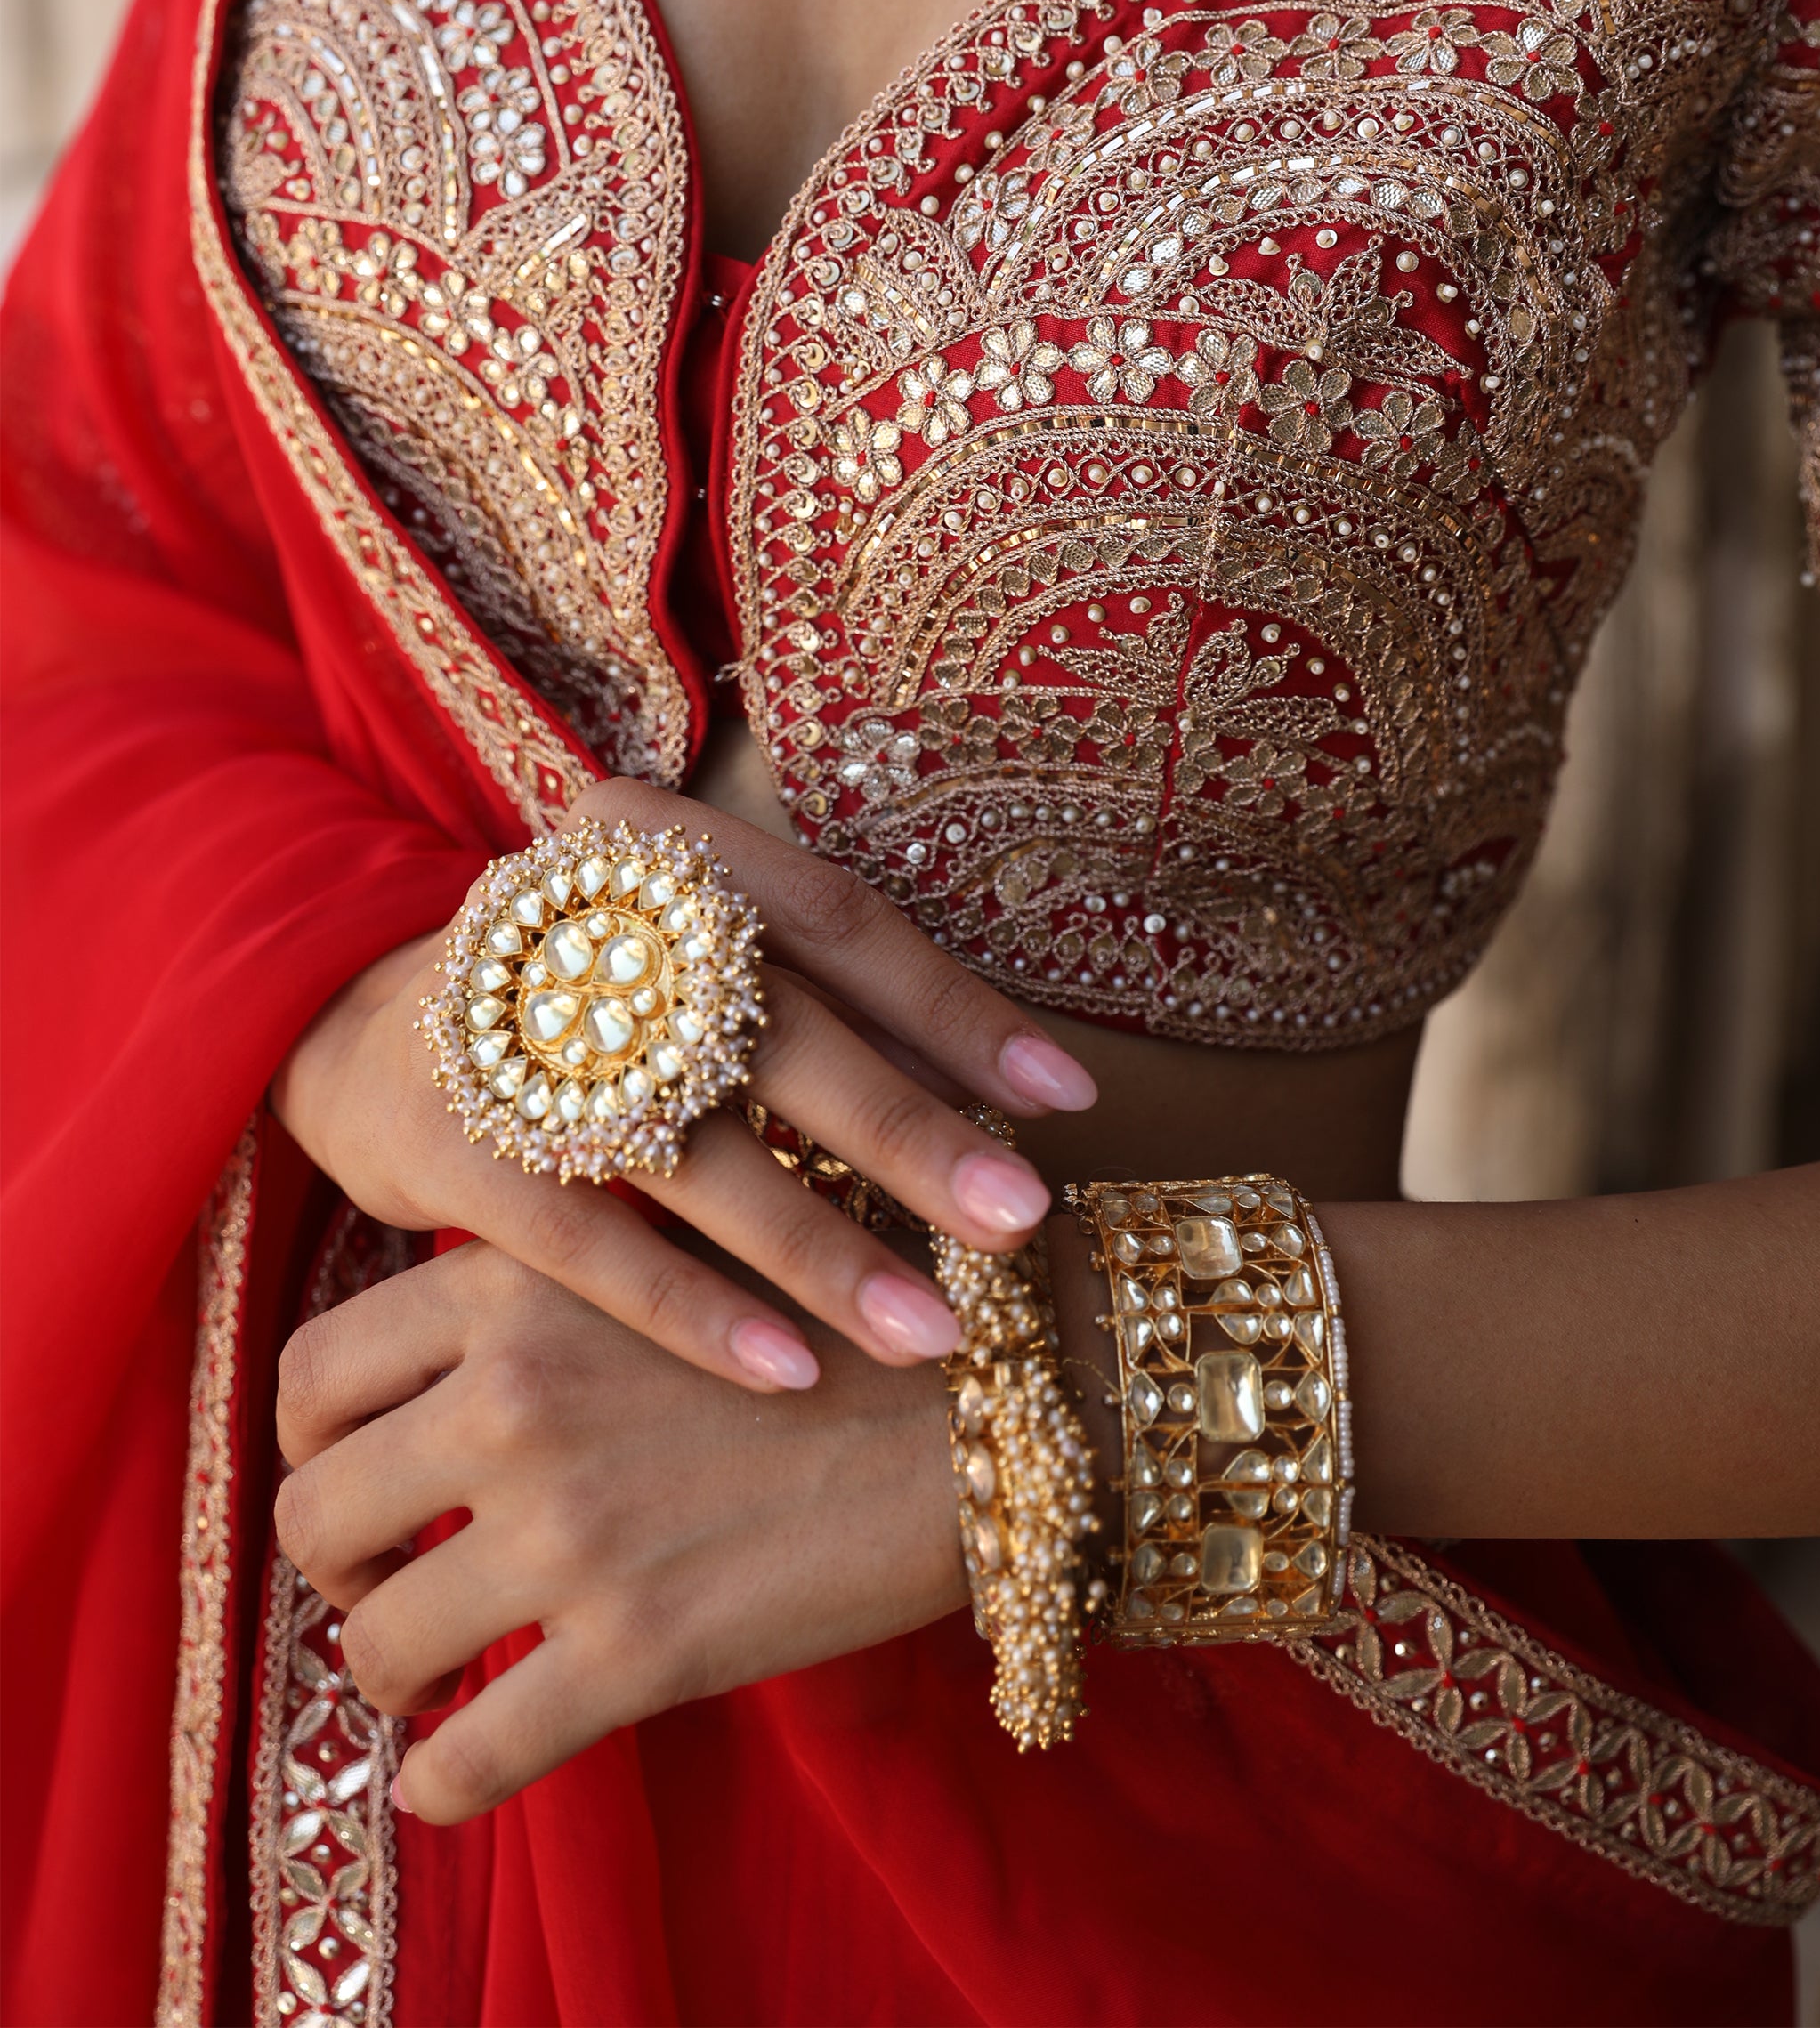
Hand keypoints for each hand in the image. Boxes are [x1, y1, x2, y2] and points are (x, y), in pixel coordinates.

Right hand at [271, 777, 1094, 1393]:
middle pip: (773, 1025)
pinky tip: (790, 1371)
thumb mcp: (692, 967)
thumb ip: (824, 1010)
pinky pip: (591, 1237)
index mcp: (658, 842)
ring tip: (934, 1330)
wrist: (357, 1034)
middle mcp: (578, 912)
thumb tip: (1016, 1103)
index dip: (953, 1007)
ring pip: (693, 1144)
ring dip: (822, 1247)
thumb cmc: (594, 1005)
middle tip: (1023, 1221)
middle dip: (910, 1131)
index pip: (833, 916)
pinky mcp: (443, 1135)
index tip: (1066, 1100)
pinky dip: (694, 1309)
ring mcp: (500, 1023)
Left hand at [274, 1238, 966, 1822]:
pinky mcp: (635, 1651)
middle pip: (315, 1511)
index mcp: (516, 1287)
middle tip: (400, 1579)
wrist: (985, 1399)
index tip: (369, 1479)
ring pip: (374, 1642)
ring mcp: (570, 1529)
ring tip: (443, 1676)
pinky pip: (466, 1760)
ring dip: (392, 1674)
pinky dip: (442, 1785)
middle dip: (342, 1565)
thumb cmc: (843, 1319)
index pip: (315, 1376)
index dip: (320, 1445)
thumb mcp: (670, 1256)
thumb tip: (452, 1368)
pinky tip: (455, 1778)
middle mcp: (515, 1398)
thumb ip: (551, 1296)